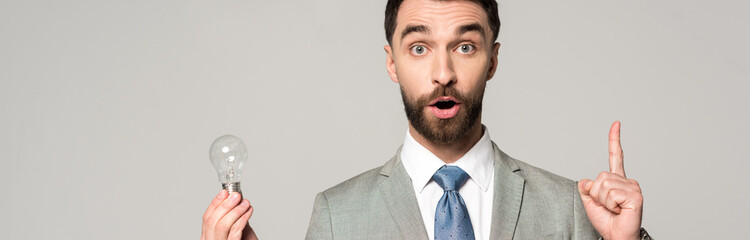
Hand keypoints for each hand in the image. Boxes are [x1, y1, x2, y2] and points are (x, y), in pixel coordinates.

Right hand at [201, 190, 258, 239]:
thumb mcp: (236, 232)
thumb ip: (233, 219)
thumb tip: (235, 200)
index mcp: (207, 238)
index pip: (206, 218)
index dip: (215, 203)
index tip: (225, 192)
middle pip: (212, 220)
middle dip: (225, 205)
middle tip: (237, 196)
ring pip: (222, 225)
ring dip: (235, 211)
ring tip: (246, 203)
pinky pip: (234, 232)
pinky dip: (242, 219)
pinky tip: (248, 212)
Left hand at [578, 121, 642, 239]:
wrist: (616, 236)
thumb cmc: (607, 221)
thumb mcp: (589, 202)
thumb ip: (586, 188)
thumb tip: (587, 180)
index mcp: (616, 180)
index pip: (616, 156)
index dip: (614, 140)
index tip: (616, 124)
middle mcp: (626, 181)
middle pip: (599, 177)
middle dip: (596, 194)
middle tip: (608, 206)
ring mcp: (633, 187)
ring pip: (603, 185)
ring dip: (603, 201)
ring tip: (614, 209)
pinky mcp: (635, 195)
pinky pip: (611, 193)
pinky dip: (610, 204)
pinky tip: (619, 210)